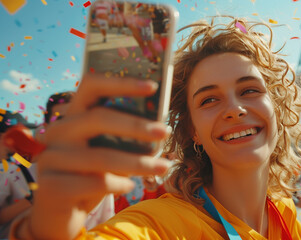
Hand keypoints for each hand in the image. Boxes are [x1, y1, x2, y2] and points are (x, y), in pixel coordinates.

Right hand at [24, 74, 171, 238]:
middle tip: (165, 132)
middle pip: (98, 118)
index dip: (121, 83)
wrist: (62, 214)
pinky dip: (120, 184)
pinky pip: (96, 182)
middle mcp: (58, 132)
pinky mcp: (50, 185)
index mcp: (73, 116)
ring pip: (102, 156)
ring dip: (139, 163)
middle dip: (136, 125)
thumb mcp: (109, 152)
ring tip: (162, 167)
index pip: (91, 86)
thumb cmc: (92, 175)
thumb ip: (124, 138)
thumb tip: (159, 127)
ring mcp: (50, 158)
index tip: (153, 86)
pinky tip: (129, 186)